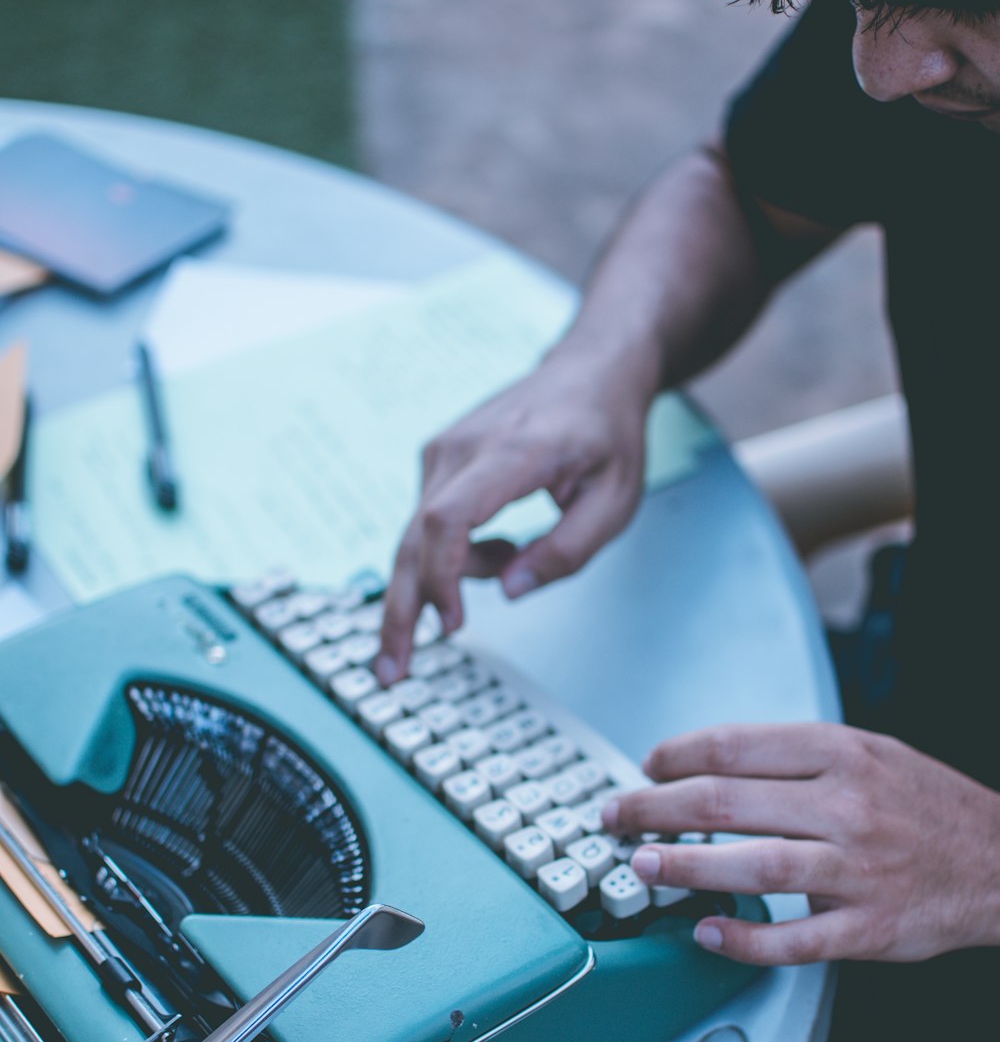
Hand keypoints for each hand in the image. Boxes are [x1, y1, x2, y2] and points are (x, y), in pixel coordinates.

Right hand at [376, 351, 649, 681]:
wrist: (590, 370)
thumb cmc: (606, 433)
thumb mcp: (615, 501)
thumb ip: (567, 551)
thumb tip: (510, 591)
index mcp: (512, 453)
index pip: (449, 519)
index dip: (441, 576)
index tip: (451, 625)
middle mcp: (462, 448)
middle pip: (413, 538)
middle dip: (400, 611)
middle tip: (391, 671)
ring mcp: (442, 452)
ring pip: (420, 539)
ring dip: (451, 580)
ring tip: (515, 558)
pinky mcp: (438, 462)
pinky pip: (431, 526)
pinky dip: (457, 556)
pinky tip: (503, 544)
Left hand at [601, 723, 999, 964]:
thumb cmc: (927, 806)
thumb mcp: (870, 753)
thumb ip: (796, 757)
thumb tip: (709, 764)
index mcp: (842, 753)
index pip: (735, 746)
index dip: (676, 756)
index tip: (645, 768)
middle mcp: (847, 805)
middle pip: (727, 801)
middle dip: (656, 808)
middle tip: (615, 817)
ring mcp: (858, 869)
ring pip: (754, 865)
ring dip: (686, 866)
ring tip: (642, 867)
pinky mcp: (869, 927)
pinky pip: (795, 939)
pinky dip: (744, 939)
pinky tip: (705, 933)